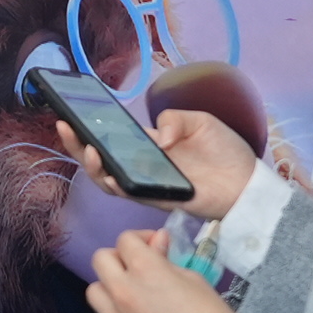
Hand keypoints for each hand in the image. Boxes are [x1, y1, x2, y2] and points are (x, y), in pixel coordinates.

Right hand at [57, 110, 262, 221]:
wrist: (247, 181)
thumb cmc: (225, 151)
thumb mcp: (200, 121)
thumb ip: (174, 119)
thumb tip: (155, 137)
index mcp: (149, 143)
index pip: (112, 136)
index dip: (89, 128)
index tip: (70, 113)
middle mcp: (142, 164)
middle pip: (100, 159)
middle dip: (78, 145)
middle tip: (65, 128)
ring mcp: (147, 182)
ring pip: (108, 180)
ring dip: (93, 167)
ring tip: (90, 151)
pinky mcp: (157, 199)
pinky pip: (129, 195)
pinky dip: (116, 185)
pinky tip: (110, 173)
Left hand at [88, 227, 239, 312]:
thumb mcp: (192, 278)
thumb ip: (165, 258)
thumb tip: (156, 240)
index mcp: (145, 268)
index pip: (125, 239)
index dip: (140, 239)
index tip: (153, 247)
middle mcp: (123, 289)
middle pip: (101, 259)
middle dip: (119, 258)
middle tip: (136, 269)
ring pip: (94, 291)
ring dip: (109, 288)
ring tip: (128, 296)